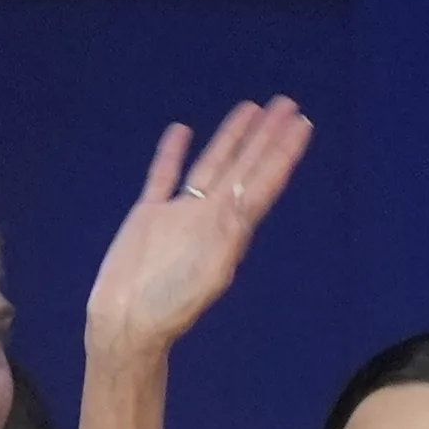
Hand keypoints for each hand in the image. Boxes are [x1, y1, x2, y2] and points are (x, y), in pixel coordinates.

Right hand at [83, 97, 313, 362]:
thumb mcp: (210, 270)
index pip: (264, 183)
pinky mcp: (147, 216)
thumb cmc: (169, 305)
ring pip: (210, 166)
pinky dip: (171, 155)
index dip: (283, 153)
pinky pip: (162, 177)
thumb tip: (244, 205)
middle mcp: (210, 216)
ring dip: (230, 137)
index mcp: (230, 231)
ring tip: (250, 107)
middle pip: (244, 168)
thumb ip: (227, 234)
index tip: (302, 125)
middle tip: (287, 104)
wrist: (125, 324)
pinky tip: (182, 131)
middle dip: (266, 137)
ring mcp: (179, 214)